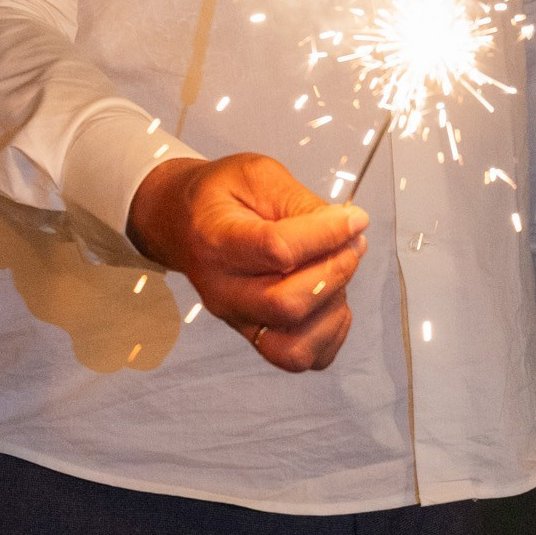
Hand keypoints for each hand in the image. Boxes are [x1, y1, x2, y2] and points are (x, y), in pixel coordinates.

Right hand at [128, 152, 368, 370]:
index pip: (277, 249)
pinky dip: (328, 336)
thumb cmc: (220, 195)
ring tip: (337, 272)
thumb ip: (300, 202)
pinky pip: (298, 358)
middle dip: (334, 272)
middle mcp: (221, 290)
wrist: (181, 222)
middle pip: (287, 305)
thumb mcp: (257, 175)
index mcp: (215, 241)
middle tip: (352, 243)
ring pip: (293, 348)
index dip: (325, 235)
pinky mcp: (252, 336)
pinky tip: (330, 300)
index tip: (354, 219)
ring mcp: (236, 319)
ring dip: (332, 310)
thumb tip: (347, 229)